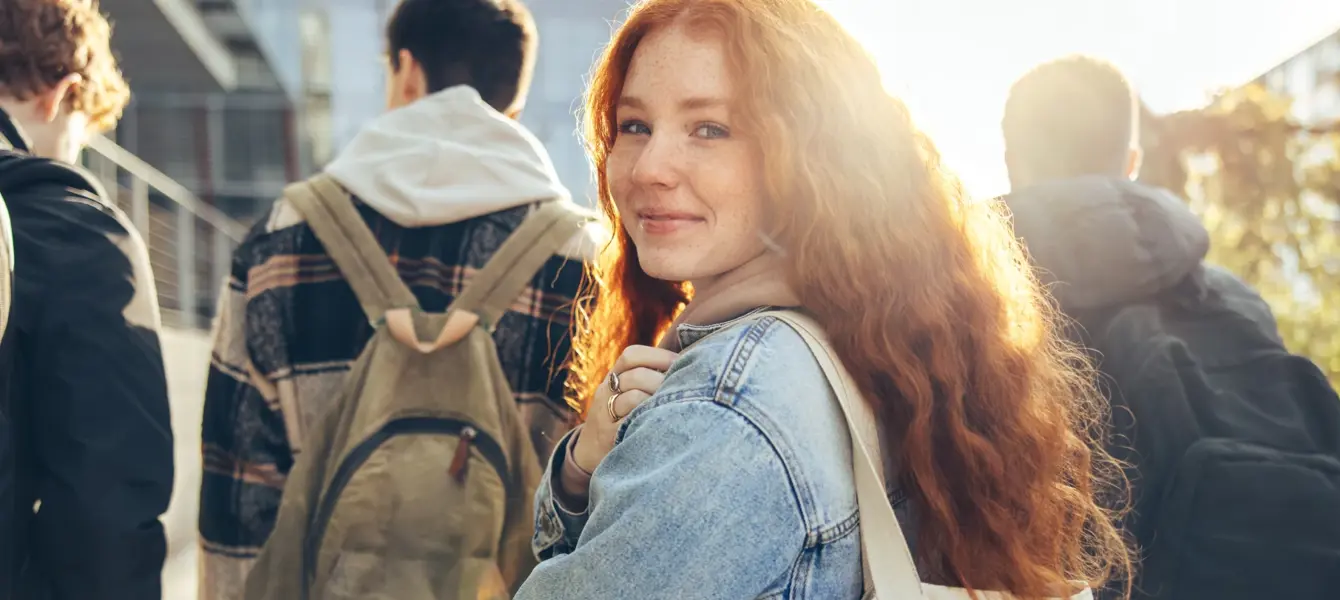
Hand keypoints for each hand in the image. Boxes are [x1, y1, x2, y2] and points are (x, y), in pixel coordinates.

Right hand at [572, 345, 677, 472]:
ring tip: (674, 406)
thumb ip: (646, 378)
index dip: (659, 356)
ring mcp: (605, 414)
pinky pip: (630, 423)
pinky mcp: (609, 436)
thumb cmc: (618, 417)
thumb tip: (686, 363)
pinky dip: (649, 419)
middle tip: (682, 389)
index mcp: (613, 377)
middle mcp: (606, 392)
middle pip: (636, 376)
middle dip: (663, 380)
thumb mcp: (623, 393)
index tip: (680, 363)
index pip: (631, 355)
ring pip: (634, 397)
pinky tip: (662, 422)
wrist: (589, 450)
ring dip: (658, 400)